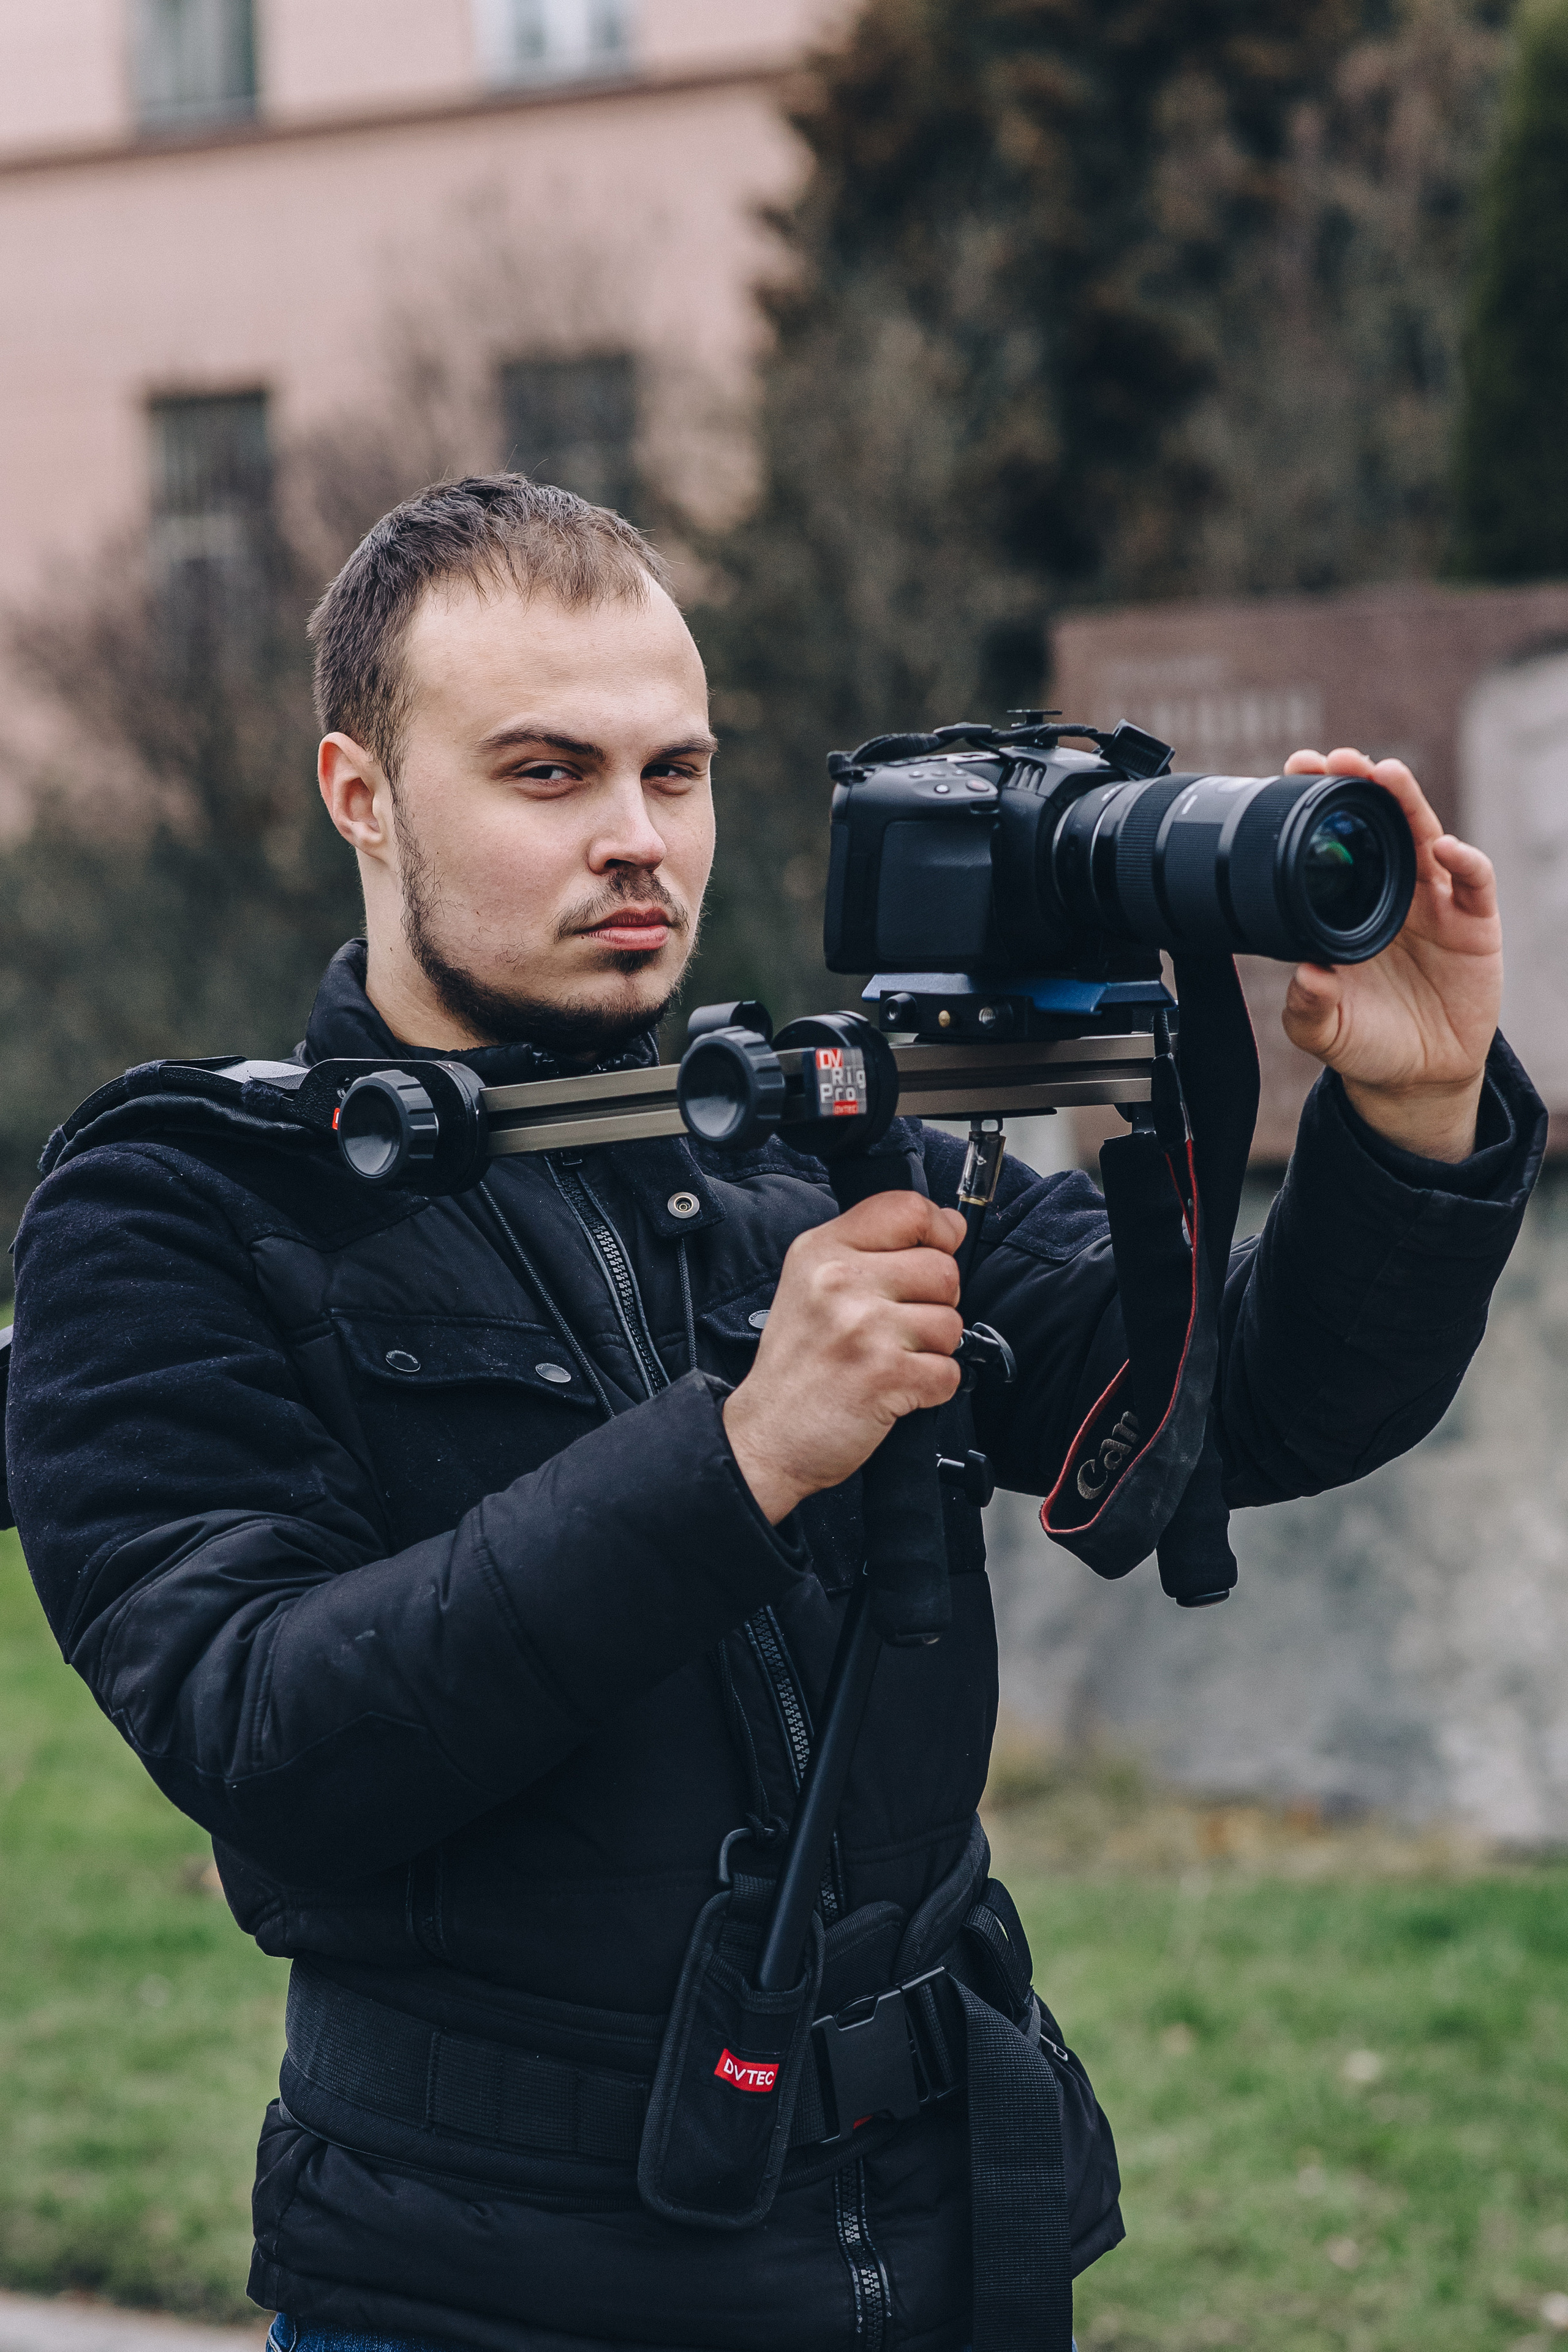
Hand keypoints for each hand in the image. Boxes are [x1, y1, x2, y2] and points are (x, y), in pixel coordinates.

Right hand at [722, 1193, 965, 1523]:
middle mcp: (839, 1281)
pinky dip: (931, 1388)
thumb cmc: (797, 1364)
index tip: (937, 1248)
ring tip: (889, 1359)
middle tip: (898, 1326)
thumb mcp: (810, 1282)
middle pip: (942, 1269)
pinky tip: (894, 1389)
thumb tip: (948, 1224)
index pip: (907, 1208)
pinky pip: (949, 1371)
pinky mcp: (885, 1376)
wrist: (766, 1436)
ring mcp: (863, 1328)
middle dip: (935, 1302)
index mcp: (821, 1250)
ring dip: (932, 1349)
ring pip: (951, 1323)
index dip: (938, 1228)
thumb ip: (868, 1248)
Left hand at [1280, 747, 1502, 1161]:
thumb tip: (1304, 976)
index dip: (1319, 806)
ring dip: (1408, 802)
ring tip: (1386, 774)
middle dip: (1362, 785)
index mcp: (1351, 906)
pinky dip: (1465, 861)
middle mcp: (1394, 893)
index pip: (1336, 844)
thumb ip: (1308, 1009)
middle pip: (1382, 824)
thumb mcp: (1324, 1032)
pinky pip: (1474, 882)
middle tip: (1337, 758)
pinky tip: (1447, 850)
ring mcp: (1437, 904)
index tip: (1294, 772)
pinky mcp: (1475, 925)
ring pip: (1426, 837)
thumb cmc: (1366, 1043)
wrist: (1417, 1077)